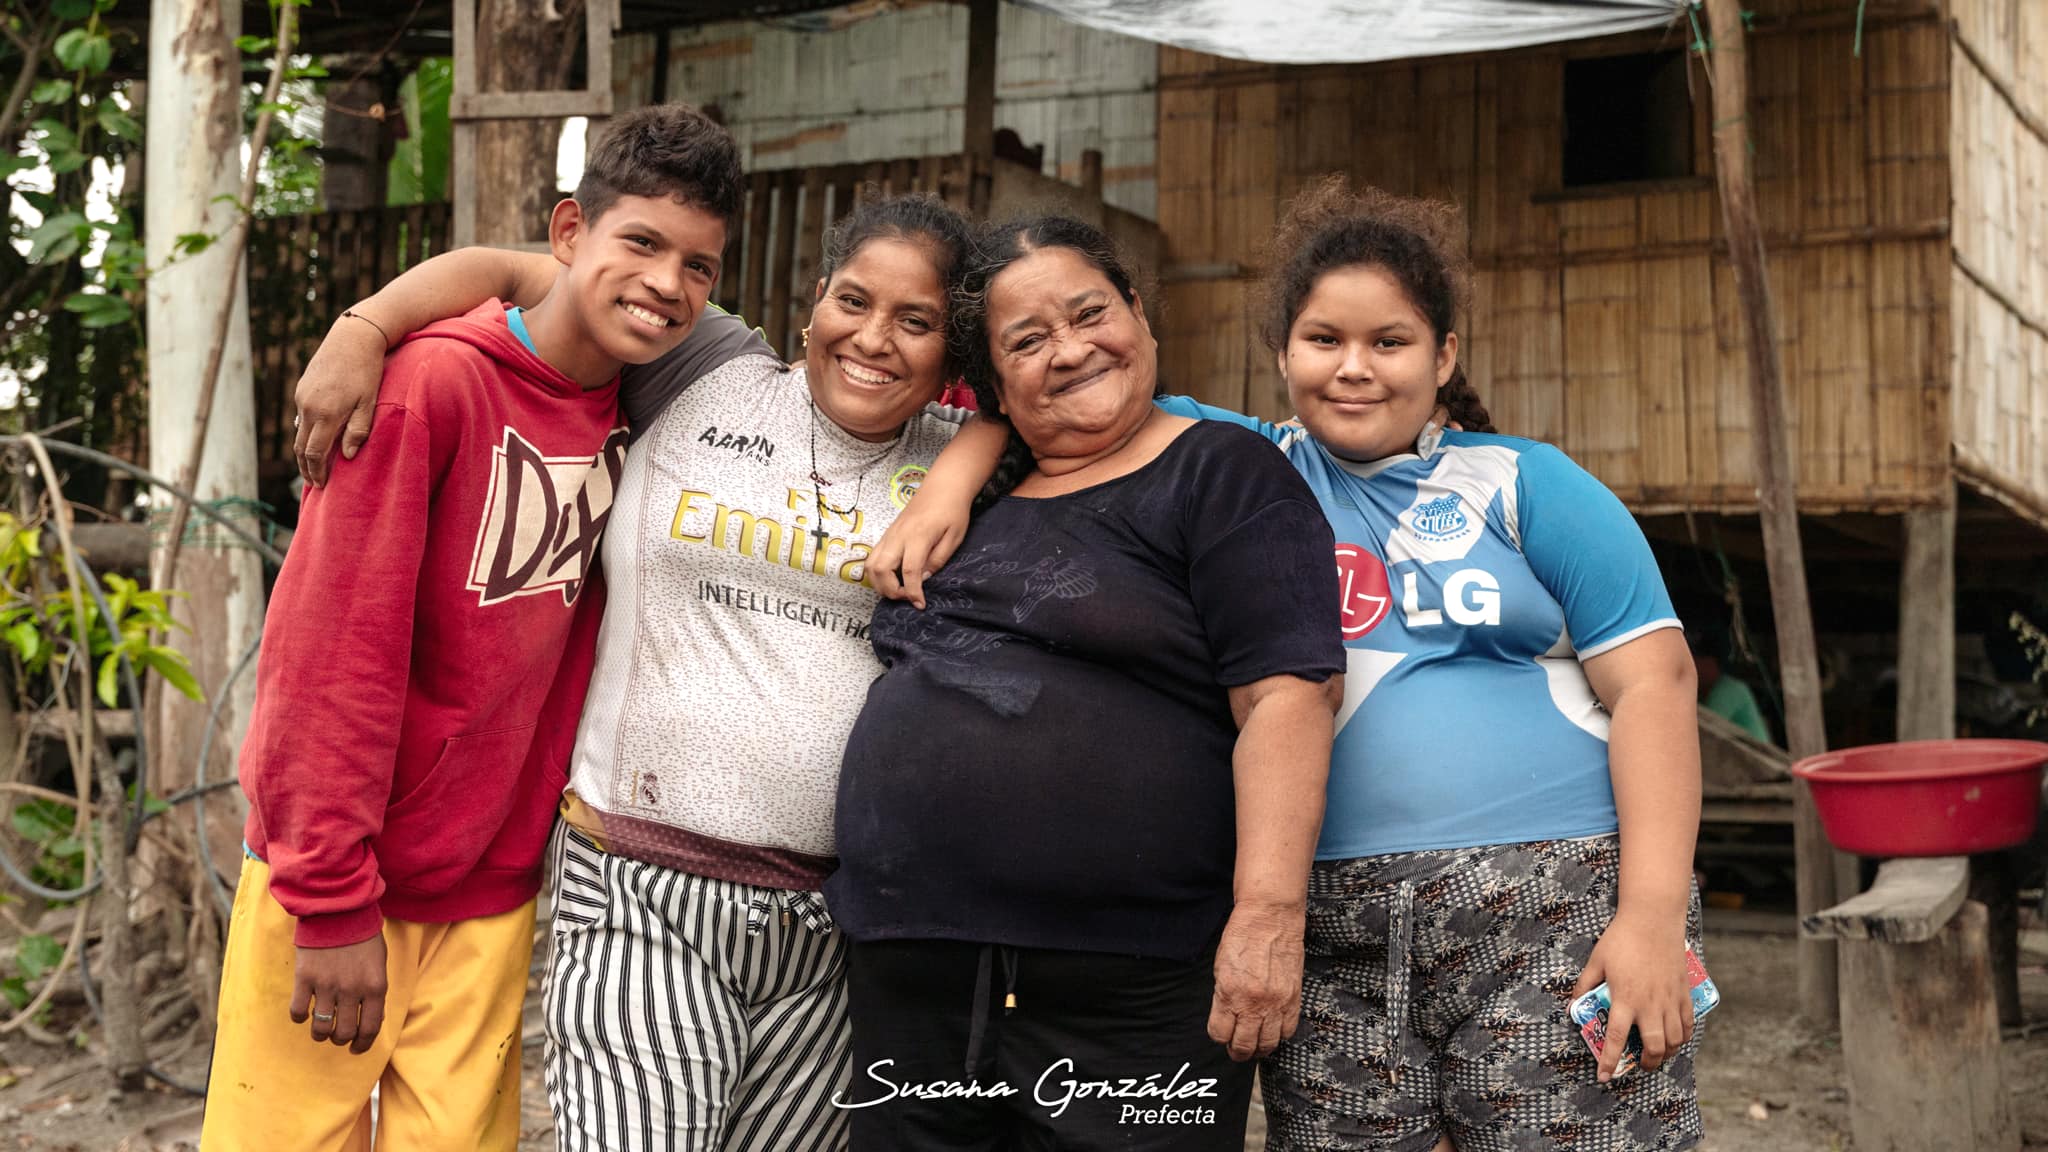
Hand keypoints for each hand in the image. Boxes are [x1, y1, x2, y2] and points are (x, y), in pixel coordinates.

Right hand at [291, 935, 388, 1054]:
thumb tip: (371, 1020)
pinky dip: (300, 1017)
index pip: (371, 1028)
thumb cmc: (363, 936)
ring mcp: (327, 985)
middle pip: (344, 1032)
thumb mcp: (379, 963)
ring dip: (320, 1034)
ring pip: (321, 1027)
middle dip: (341, 1039)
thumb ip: (375, 991)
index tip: (357, 1049)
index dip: (363, 1044)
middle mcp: (352, 990)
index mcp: (375, 986)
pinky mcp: (304, 978)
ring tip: (321, 1029)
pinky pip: (298, 1011)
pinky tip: (304, 1013)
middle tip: (338, 1036)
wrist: (338, 909)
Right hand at [293, 314, 387, 485]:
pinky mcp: (301, 388)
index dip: (317, 472)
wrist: (353, 337)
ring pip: (299, 432)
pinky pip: (301, 417)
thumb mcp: (369, 402)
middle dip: (306, 468)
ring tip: (312, 467)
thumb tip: (346, 456)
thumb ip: (358, 430)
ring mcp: (302, 397)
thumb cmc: (367, 371)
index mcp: (326, 414)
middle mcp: (308, 407)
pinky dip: (305, 433)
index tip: (322, 486)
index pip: (314, 453)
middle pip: (301, 447)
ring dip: (303, 452)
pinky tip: (315, 440)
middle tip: (314, 484)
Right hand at [868, 489, 970, 607]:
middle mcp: (898, 536)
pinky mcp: (887, 534)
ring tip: (898, 591)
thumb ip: (938, 560)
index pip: (909, 571)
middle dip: (891, 591)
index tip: (920, 605)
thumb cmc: (952, 510)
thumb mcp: (954, 537)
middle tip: (908, 598)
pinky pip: (873, 557)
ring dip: (880, 584)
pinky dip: (877, 573)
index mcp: (918, 536)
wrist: (942, 486)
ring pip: (871, 565)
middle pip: (881, 570)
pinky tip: (892, 578)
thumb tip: (923, 579)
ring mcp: (890, 534)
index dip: (913, 592)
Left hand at [1206, 901, 1305, 1060]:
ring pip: (1269, 1043)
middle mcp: (1254, 1003)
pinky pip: (1289, 1030)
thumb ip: (1223, 996)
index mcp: (1229, 994)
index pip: (1220, 1034)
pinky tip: (1273, 1030)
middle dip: (1238, 1052)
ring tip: (1255, 1045)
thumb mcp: (1220, 968)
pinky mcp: (1294, 998)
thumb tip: (1226, 1018)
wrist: (1270, 917)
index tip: (1221, 1034)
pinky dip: (1280, 1035)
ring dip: (1260, 1048)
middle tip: (1237, 1051)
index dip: (1219, 1036)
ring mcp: (1277, 1003)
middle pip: (1245, 1045)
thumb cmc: (1241, 937)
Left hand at [1571, 912, 1691, 1081]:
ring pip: (1675, 1040)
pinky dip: (1683, 1036)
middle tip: (1641, 1065)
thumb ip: (1584, 985)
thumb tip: (1573, 1004)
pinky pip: (1688, 1023)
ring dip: (1667, 1052)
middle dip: (1648, 1063)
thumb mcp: (1596, 961)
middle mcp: (1650, 1005)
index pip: (1617, 1039)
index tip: (1604, 1077)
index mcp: (1625, 999)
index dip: (1609, 1061)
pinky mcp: (1683, 993)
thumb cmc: (1621, 939)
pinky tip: (1676, 1038)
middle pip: (1654, 1047)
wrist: (1652, 920)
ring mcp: (1670, 1000)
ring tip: (1658, 1054)